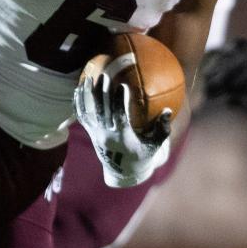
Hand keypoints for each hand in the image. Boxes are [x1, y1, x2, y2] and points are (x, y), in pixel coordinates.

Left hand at [74, 72, 171, 187]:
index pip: (119, 117)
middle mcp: (106, 135)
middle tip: (104, 75)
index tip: (122, 86)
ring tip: (87, 77)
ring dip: (87, 95)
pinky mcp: (90, 133)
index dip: (119, 101)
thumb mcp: (155, 145)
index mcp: (122, 137)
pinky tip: (79, 89)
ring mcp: (96, 134)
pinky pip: (82, 117)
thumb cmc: (142, 155)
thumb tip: (168, 110)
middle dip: (102, 93)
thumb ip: (162, 129)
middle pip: (102, 111)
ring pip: (89, 112)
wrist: (122, 172)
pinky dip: (79, 103)